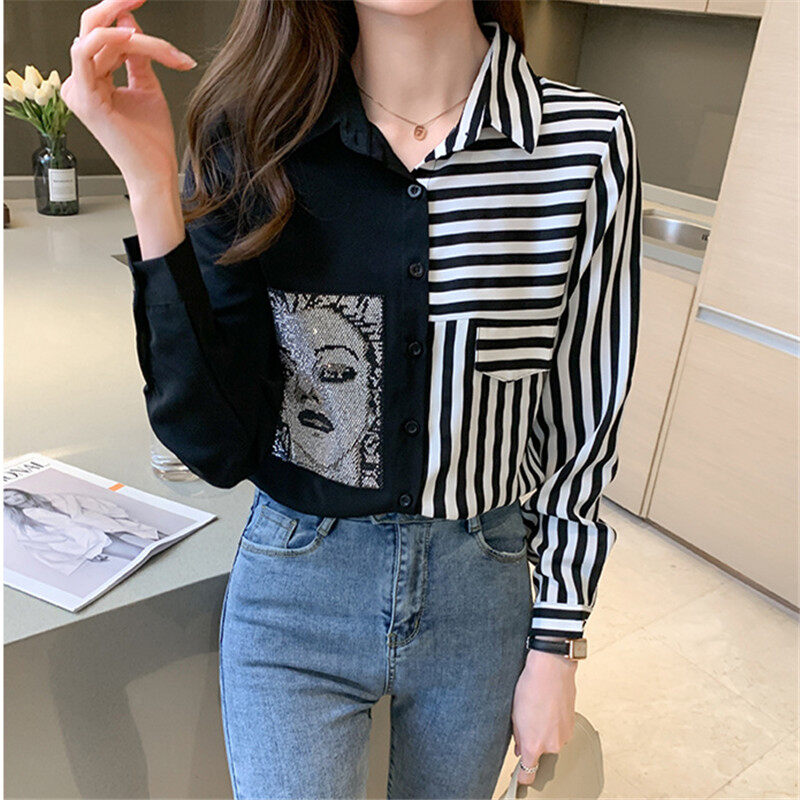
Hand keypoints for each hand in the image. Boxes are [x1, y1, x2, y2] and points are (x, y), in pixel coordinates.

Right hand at [60, 0, 196, 194]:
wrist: (156, 172)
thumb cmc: (152, 141)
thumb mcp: (147, 87)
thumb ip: (138, 56)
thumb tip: (130, 23)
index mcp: (92, 80)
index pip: (104, 37)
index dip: (124, 19)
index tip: (142, 4)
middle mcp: (80, 83)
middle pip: (93, 29)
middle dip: (115, 7)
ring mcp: (78, 90)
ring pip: (99, 38)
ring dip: (137, 38)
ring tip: (168, 51)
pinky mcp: (85, 98)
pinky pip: (88, 52)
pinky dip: (113, 40)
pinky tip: (137, 42)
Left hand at [511, 646, 577, 785]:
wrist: (552, 669)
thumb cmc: (531, 687)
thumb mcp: (514, 714)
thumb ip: (517, 737)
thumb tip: (520, 748)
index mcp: (534, 745)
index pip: (528, 774)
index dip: (522, 776)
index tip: (519, 776)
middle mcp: (552, 745)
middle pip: (540, 752)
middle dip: (533, 741)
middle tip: (527, 720)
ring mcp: (564, 736)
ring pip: (551, 740)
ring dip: (545, 730)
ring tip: (538, 709)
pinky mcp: (572, 725)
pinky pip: (560, 730)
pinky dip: (554, 723)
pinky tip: (548, 706)